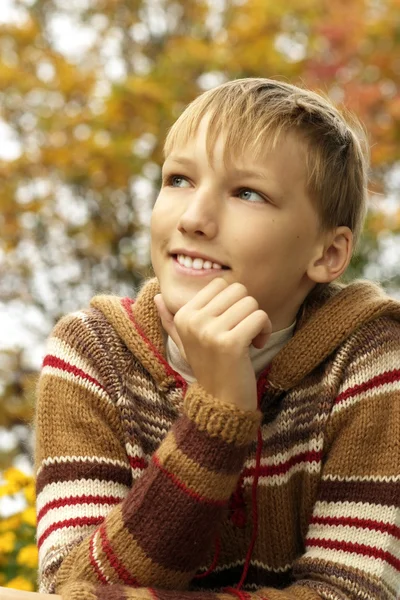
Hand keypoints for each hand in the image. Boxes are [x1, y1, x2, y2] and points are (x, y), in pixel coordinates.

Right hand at [154, 278, 271, 410]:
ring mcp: (210, 332)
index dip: (232, 300)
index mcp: (183, 316)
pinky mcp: (231, 343)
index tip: (231, 323)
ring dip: (258, 321)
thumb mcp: (184, 343)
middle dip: (246, 309)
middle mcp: (193, 321)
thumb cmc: (207, 368)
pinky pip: (259, 317)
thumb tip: (157, 296)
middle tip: (243, 330)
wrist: (220, 403)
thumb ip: (171, 320)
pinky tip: (257, 345)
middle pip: (237, 290)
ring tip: (251, 339)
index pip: (220, 283)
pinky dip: (265, 330)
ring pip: (250, 303)